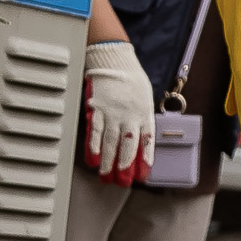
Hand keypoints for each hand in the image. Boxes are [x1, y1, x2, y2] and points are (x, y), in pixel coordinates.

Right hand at [80, 40, 154, 185]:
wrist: (115, 59)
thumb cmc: (132, 79)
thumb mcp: (146, 100)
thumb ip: (144, 119)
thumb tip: (143, 138)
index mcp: (145, 115)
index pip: (146, 143)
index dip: (144, 161)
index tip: (142, 176)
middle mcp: (130, 117)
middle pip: (128, 147)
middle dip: (124, 167)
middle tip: (121, 182)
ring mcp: (113, 113)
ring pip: (111, 142)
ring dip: (107, 161)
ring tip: (105, 175)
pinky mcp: (98, 108)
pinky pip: (95, 130)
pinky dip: (94, 145)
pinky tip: (93, 158)